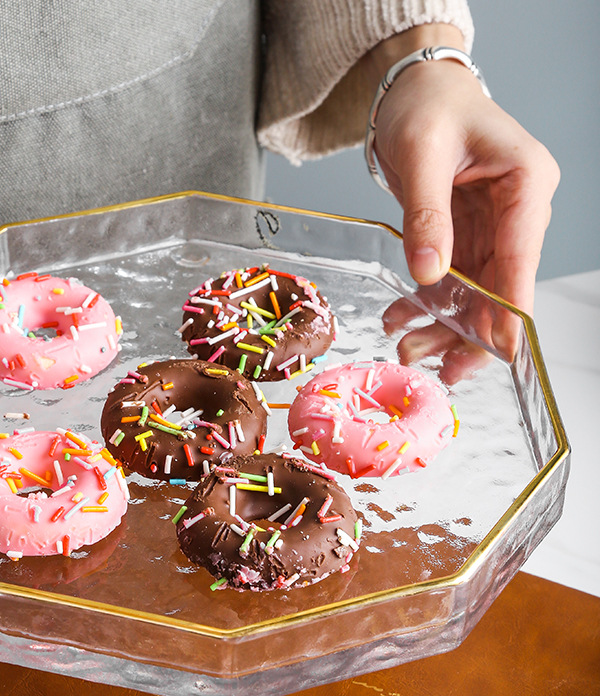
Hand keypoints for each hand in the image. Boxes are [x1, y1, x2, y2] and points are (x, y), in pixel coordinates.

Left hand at [368, 25, 559, 356]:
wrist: (414, 94)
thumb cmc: (427, 106)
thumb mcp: (421, 154)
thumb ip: (426, 215)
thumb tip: (429, 273)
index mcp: (525, 182)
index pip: (521, 255)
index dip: (509, 307)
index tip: (501, 349)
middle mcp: (516, 210)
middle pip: (501, 285)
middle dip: (470, 330)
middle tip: (441, 369)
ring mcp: (492, 226)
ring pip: (474, 291)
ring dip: (443, 324)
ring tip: (408, 348)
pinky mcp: (464, 235)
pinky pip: (450, 279)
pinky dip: (426, 302)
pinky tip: (401, 319)